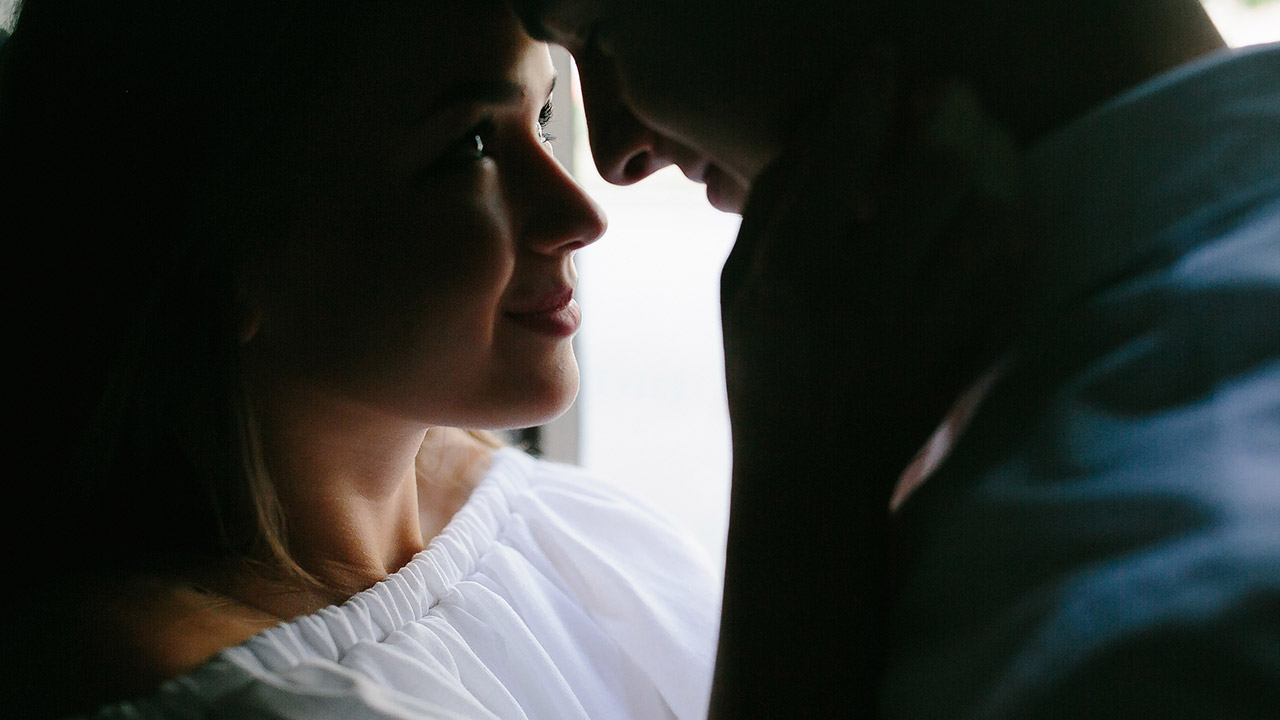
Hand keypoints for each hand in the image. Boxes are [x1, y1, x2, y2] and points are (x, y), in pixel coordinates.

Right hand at [711, 52, 1030, 717]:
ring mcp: (924, 323)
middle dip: (949, 109)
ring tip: (974, 135)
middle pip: (937, 169)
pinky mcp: (964, 347)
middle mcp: (862, 291)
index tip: (882, 61)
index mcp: (793, 270)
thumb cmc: (764, 372)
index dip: (869, 90)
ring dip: (990, 156)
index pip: (841, 154)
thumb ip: (770, 205)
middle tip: (941, 91)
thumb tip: (819, 129)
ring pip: (990, 209)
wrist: (816, 476)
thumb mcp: (736, 289)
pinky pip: (1011, 260)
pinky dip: (1011, 214)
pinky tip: (992, 197)